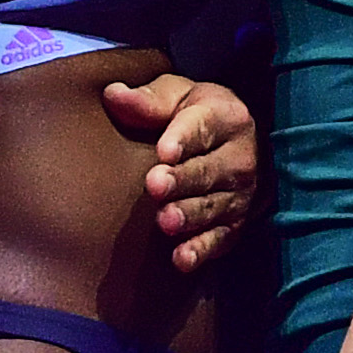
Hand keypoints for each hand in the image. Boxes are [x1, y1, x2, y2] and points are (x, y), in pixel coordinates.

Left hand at [111, 74, 262, 273]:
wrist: (239, 146)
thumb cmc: (196, 115)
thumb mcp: (177, 96)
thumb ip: (148, 100)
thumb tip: (112, 94)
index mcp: (226, 117)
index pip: (203, 126)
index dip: (183, 138)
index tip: (164, 150)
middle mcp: (239, 158)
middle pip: (208, 171)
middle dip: (182, 180)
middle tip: (155, 186)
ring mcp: (239, 194)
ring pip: (213, 207)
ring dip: (189, 216)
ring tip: (165, 221)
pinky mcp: (235, 224)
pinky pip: (219, 239)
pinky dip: (201, 250)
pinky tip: (181, 258)